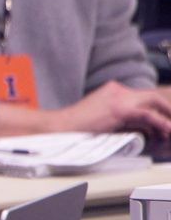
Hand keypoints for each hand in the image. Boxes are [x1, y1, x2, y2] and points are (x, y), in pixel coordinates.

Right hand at [0, 81, 170, 137]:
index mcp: (114, 90)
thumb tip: (146, 128)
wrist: (59, 129)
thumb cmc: (77, 129)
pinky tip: (166, 130)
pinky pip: (147, 114)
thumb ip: (124, 119)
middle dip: (168, 109)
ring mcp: (118, 98)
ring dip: (167, 115)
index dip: (161, 108)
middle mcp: (118, 90)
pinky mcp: (118, 109)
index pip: (145, 95)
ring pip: (154, 101)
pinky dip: (160, 122)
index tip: (167, 121)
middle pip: (154, 95)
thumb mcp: (104, 119)